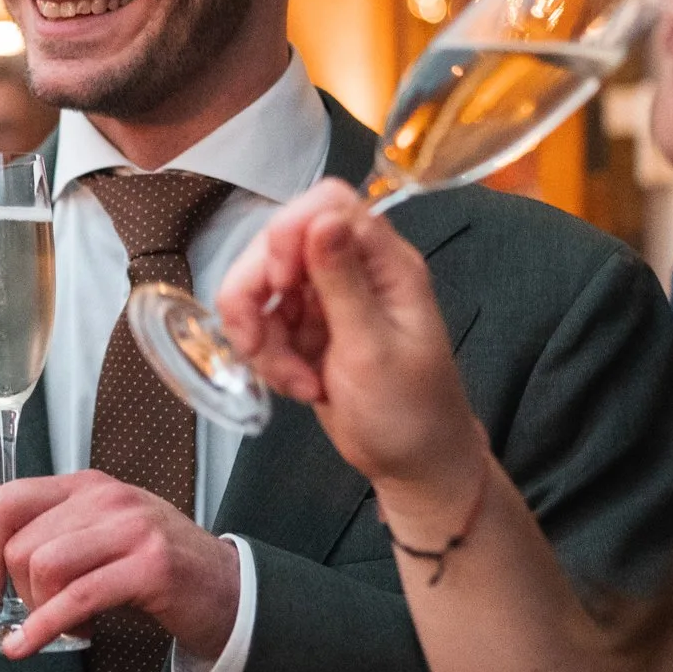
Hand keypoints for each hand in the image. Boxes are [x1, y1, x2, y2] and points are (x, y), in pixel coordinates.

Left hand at [0, 471, 240, 658]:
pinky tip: (31, 645)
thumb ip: (58, 538)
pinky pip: (77, 598)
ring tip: (69, 625)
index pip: (7, 500)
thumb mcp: (104, 536)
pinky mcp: (150, 567)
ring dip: (41, 610)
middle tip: (45, 614)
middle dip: (22, 592)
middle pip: (22, 543)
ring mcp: (132, 529)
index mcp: (89, 486)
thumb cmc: (159, 568)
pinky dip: (45, 628)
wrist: (229, 590)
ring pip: (45, 566)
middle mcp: (108, 498)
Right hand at [216, 180, 490, 520]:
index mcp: (385, 263)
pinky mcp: (306, 329)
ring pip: (262, 285)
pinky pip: (264, 323)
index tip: (281, 282)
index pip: (327, 204)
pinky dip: (267, 356)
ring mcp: (326, 299)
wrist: (415, 467)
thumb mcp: (372, 350)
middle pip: (278, 242)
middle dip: (257, 293)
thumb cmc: (409, 412)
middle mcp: (353, 269)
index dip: (290, 231)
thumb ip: (343, 282)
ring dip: (262, 336)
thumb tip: (322, 217)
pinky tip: (296, 387)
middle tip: (259, 343)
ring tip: (292, 382)